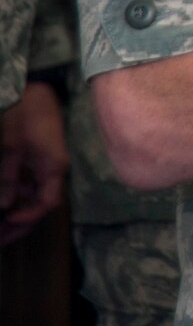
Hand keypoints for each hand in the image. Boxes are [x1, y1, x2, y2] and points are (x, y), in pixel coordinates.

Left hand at [0, 83, 66, 243]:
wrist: (35, 88)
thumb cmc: (25, 114)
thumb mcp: (11, 146)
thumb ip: (8, 177)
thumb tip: (5, 205)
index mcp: (53, 167)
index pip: (47, 203)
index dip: (27, 217)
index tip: (6, 223)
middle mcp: (55, 168)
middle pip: (43, 204)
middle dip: (22, 222)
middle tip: (1, 237)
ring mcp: (50, 162)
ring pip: (38, 195)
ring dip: (20, 210)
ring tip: (2, 223)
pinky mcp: (44, 156)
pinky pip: (35, 183)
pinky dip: (21, 194)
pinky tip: (8, 199)